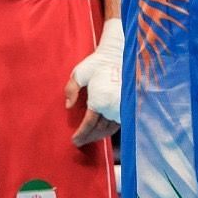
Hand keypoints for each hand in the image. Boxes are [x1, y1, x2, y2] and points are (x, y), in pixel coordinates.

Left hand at [64, 19, 122, 146]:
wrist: (120, 54)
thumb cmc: (98, 63)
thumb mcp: (79, 73)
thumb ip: (71, 89)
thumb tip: (68, 106)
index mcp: (100, 100)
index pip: (89, 124)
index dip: (81, 134)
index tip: (74, 141)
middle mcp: (113, 107)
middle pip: (100, 129)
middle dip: (89, 137)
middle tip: (80, 142)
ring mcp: (123, 107)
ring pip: (110, 129)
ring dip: (99, 136)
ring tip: (90, 138)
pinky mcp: (130, 106)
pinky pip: (119, 123)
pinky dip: (110, 130)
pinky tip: (103, 130)